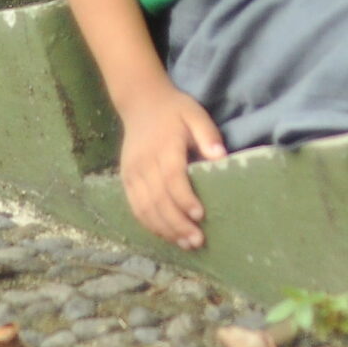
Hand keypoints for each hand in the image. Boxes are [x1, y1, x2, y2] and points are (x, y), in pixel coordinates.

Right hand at [118, 85, 226, 249]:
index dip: (185, 199)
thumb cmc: (174, 110)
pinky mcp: (126, 179)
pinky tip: (166, 235)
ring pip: (145, 207)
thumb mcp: (195, 113)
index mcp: (163, 146)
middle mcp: (144, 162)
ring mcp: (132, 172)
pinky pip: (135, 207)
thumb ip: (207, 134)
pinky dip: (150, 224)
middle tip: (197, 241)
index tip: (201, 215)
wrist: (140, 102)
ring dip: (164, 229)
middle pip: (158, 199)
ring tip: (185, 244)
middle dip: (177, 223)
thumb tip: (221, 158)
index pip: (172, 177)